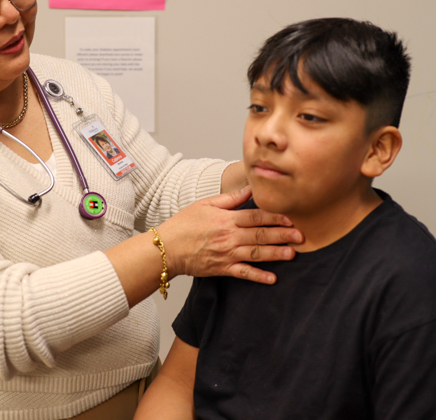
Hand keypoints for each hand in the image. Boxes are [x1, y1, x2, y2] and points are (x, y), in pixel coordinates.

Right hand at [158, 186, 303, 283]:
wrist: (166, 248)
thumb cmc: (183, 224)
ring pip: (256, 254)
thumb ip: (229, 199)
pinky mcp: (222, 269)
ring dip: (276, 254)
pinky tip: (273, 278)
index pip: (255, 217)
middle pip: (260, 235)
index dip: (274, 217)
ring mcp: (226, 254)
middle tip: (301, 236)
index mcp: (226, 219)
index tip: (290, 217)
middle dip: (282, 235)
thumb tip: (248, 189)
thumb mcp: (204, 204)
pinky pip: (244, 273)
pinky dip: (258, 276)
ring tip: (292, 254)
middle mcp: (229, 237)